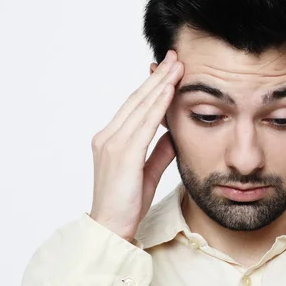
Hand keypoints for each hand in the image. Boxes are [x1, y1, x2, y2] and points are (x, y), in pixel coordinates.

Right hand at [89, 50, 183, 242]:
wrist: (111, 227)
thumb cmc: (127, 203)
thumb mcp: (148, 173)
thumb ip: (159, 152)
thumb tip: (173, 135)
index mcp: (112, 140)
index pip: (135, 106)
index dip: (152, 87)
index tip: (168, 70)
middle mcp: (108, 136)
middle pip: (137, 99)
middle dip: (157, 77)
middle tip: (174, 57)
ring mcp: (113, 144)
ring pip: (140, 106)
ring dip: (160, 84)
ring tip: (176, 66)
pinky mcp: (122, 154)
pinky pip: (144, 124)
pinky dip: (157, 105)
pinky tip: (169, 90)